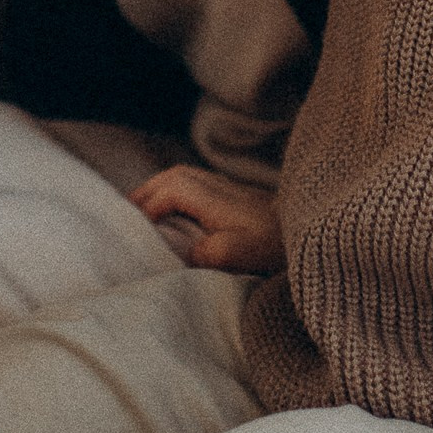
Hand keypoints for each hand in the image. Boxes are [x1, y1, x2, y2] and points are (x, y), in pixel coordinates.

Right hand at [131, 165, 285, 272]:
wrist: (306, 232)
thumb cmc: (272, 245)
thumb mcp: (239, 255)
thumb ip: (208, 253)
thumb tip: (188, 254)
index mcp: (211, 197)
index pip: (168, 192)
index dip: (147, 207)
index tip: (133, 228)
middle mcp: (216, 186)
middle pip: (171, 177)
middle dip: (146, 192)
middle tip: (126, 213)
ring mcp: (226, 188)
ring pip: (182, 177)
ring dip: (159, 190)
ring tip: (143, 210)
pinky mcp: (234, 195)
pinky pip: (194, 184)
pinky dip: (175, 192)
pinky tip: (174, 210)